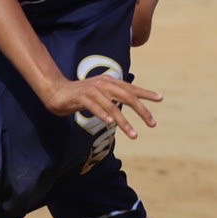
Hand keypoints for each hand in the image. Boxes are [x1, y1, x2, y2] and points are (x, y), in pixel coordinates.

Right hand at [40, 76, 161, 139]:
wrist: (56, 91)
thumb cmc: (79, 95)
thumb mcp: (100, 93)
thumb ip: (113, 96)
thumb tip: (130, 102)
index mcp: (109, 81)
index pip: (131, 88)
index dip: (146, 93)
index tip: (160, 99)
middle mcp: (103, 84)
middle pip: (127, 97)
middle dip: (141, 111)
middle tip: (152, 124)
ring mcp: (92, 90)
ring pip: (112, 106)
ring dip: (124, 122)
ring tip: (133, 135)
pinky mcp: (80, 98)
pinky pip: (94, 107)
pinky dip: (103, 115)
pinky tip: (110, 124)